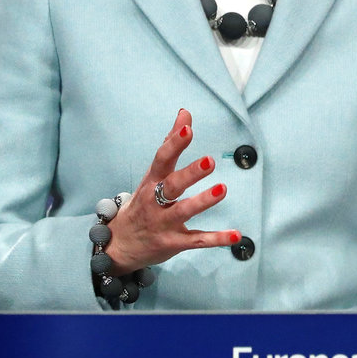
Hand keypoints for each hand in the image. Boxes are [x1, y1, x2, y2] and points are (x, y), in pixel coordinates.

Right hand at [104, 109, 240, 273]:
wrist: (120, 244)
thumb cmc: (142, 202)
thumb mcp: (152, 174)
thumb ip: (170, 144)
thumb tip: (184, 114)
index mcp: (152, 181)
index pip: (162, 159)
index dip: (174, 144)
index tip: (187, 130)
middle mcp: (155, 202)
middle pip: (172, 185)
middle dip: (190, 173)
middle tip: (209, 161)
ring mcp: (164, 223)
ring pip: (184, 211)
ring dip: (203, 201)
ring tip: (222, 189)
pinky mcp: (174, 242)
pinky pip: (197, 241)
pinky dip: (216, 239)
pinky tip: (236, 234)